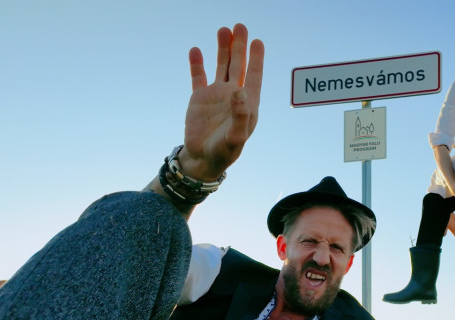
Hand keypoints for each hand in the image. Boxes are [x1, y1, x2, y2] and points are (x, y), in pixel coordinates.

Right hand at [179, 24, 263, 180]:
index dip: (256, 59)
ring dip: (222, 49)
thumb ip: (241, 116)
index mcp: (248, 103)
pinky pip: (199, 76)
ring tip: (222, 30)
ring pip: (221, 66)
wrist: (203, 159)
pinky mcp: (199, 98)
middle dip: (239, 46)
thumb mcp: (236, 137)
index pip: (254, 76)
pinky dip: (197, 64)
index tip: (257, 41)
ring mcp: (216, 95)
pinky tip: (196, 50)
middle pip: (239, 66)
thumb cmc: (225, 152)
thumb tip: (242, 92)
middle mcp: (233, 96)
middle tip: (240, 26)